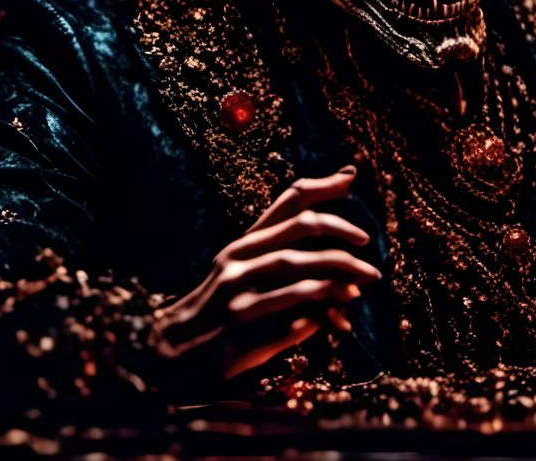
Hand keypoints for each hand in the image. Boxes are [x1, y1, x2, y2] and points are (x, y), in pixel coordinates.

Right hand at [151, 165, 379, 382]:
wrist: (167, 353)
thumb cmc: (217, 306)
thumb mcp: (242, 269)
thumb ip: (281, 247)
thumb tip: (333, 217)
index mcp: (242, 245)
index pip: (288, 202)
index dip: (323, 186)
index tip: (352, 181)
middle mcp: (238, 264)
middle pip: (300, 232)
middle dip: (341, 234)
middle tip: (367, 246)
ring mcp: (237, 300)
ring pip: (299, 277)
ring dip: (337, 281)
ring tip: (361, 286)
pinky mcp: (239, 337)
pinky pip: (290, 323)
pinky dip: (317, 320)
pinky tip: (335, 321)